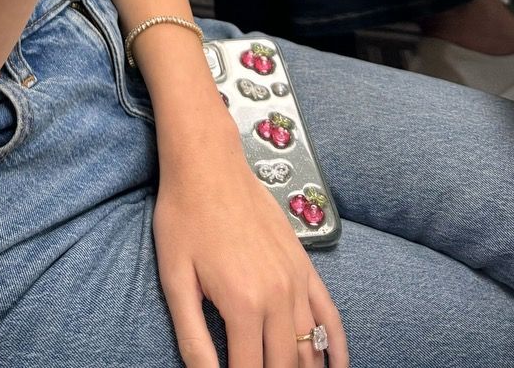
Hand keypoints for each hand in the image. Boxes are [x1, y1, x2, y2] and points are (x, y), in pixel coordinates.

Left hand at [153, 132, 347, 366]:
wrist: (208, 165)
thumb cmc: (184, 219)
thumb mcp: (175, 280)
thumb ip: (193, 339)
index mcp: (243, 304)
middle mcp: (278, 297)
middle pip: (284, 366)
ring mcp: (296, 281)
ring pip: (310, 348)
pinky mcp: (304, 266)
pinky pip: (330, 315)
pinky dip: (337, 347)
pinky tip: (337, 367)